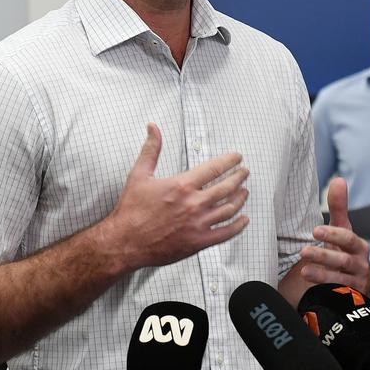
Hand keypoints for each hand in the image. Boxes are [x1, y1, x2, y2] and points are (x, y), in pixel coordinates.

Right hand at [100, 124, 249, 269]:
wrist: (125, 242)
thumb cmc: (131, 210)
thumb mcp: (139, 175)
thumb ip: (151, 150)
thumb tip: (153, 127)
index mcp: (182, 185)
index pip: (214, 168)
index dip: (230, 161)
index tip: (237, 158)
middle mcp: (194, 203)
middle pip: (227, 187)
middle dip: (239, 177)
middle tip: (244, 173)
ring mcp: (198, 224)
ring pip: (229, 209)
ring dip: (240, 198)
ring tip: (244, 192)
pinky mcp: (199, 242)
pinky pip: (226, 233)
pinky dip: (239, 226)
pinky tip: (244, 220)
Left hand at [298, 177, 369, 292]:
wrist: (351, 287)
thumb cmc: (343, 253)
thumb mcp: (341, 230)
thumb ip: (339, 207)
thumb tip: (339, 180)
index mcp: (358, 246)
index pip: (347, 238)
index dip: (333, 234)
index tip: (315, 230)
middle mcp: (360, 265)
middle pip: (343, 260)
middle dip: (324, 255)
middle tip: (303, 251)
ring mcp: (355, 284)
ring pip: (340, 279)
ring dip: (321, 275)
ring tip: (304, 271)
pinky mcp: (350, 299)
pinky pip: (339, 296)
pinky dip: (327, 292)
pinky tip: (311, 290)